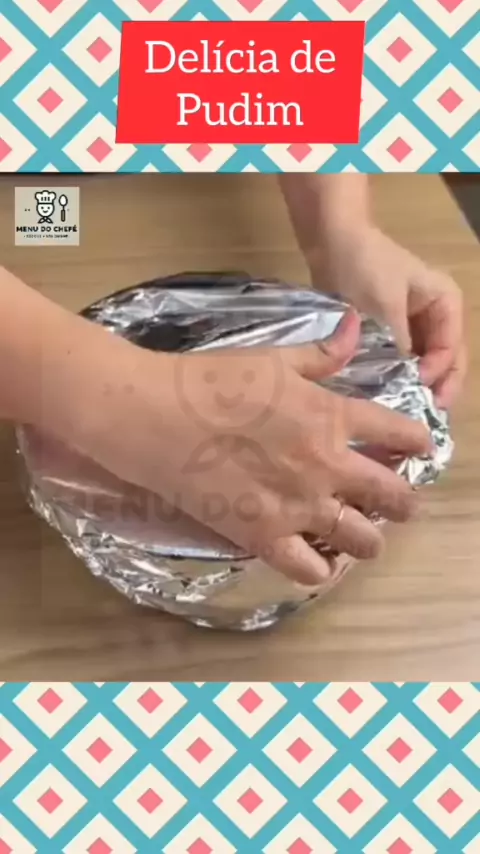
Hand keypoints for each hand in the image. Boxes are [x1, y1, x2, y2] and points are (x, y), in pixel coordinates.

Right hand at [78, 310, 431, 585]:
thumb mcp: (272, 359)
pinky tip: (317, 557)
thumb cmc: (210, 379)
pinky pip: (311, 571)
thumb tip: (352, 328)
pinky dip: (320, 569)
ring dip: (369, 538)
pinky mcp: (263, 537)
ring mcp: (297, 507)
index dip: (418, 442)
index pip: (402, 433)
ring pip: (363, 541)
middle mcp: (327, 466)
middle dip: (404, 501)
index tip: (416, 448)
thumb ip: (321, 354)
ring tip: (358, 533)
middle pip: (394, 497)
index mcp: (332, 416)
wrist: (153, 414)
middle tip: (396, 501)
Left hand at [313, 226, 466, 408]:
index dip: (437, 375)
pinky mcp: (391, 332)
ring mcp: (415, 325)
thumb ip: (397, 347)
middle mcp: (437, 316)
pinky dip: (395, 378)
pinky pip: (400, 361)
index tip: (415, 391)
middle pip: (444, 363)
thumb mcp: (383, 308)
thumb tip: (403, 386)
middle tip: (417, 420)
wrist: (332, 240)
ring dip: (413, 387)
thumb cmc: (364, 268)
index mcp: (446, 303)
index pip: (451, 351)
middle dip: (433, 390)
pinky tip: (384, 398)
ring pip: (422, 365)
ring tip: (401, 414)